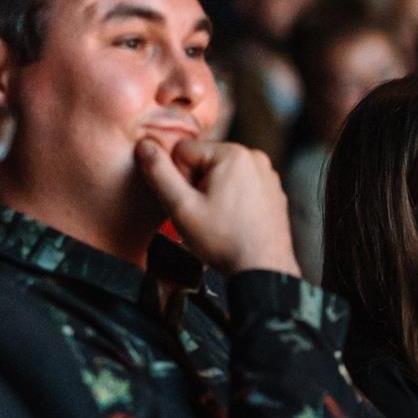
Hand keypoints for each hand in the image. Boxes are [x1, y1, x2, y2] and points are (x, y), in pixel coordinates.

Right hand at [135, 137, 300, 276]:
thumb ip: (159, 174)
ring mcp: (267, 175)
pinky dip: (232, 201)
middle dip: (196, 186)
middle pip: (204, 161)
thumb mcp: (181, 207)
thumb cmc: (224, 241)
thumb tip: (144, 147)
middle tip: (204, 214)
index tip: (191, 203)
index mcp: (233, 154)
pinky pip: (240, 186)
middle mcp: (255, 158)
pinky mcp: (272, 191)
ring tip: (219, 220)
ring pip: (221, 174)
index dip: (178, 179)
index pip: (183, 151)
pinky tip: (233, 222)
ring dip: (213, 194)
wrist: (262, 270)